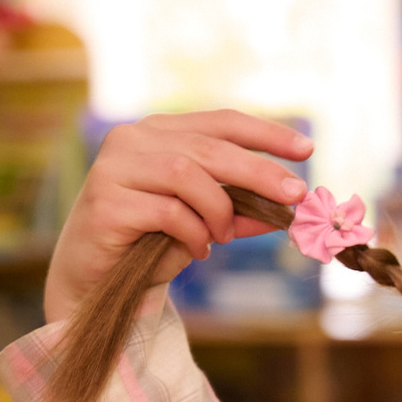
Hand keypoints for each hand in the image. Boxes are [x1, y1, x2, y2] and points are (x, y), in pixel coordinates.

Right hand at [44, 111, 312, 321]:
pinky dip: (193, 232)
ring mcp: (113, 168)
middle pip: (209, 148)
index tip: (307, 149)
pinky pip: (168, 211)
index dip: (266, 133)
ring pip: (186, 174)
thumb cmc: (151, 242)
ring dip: (218, 209)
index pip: (221, 121)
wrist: (95, 279)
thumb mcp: (205, 221)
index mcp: (159, 132)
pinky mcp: (106, 202)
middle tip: (294, 195)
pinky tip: (197, 249)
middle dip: (259, 172)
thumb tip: (288, 208)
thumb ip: (240, 210)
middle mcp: (132, 140)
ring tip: (222, 236)